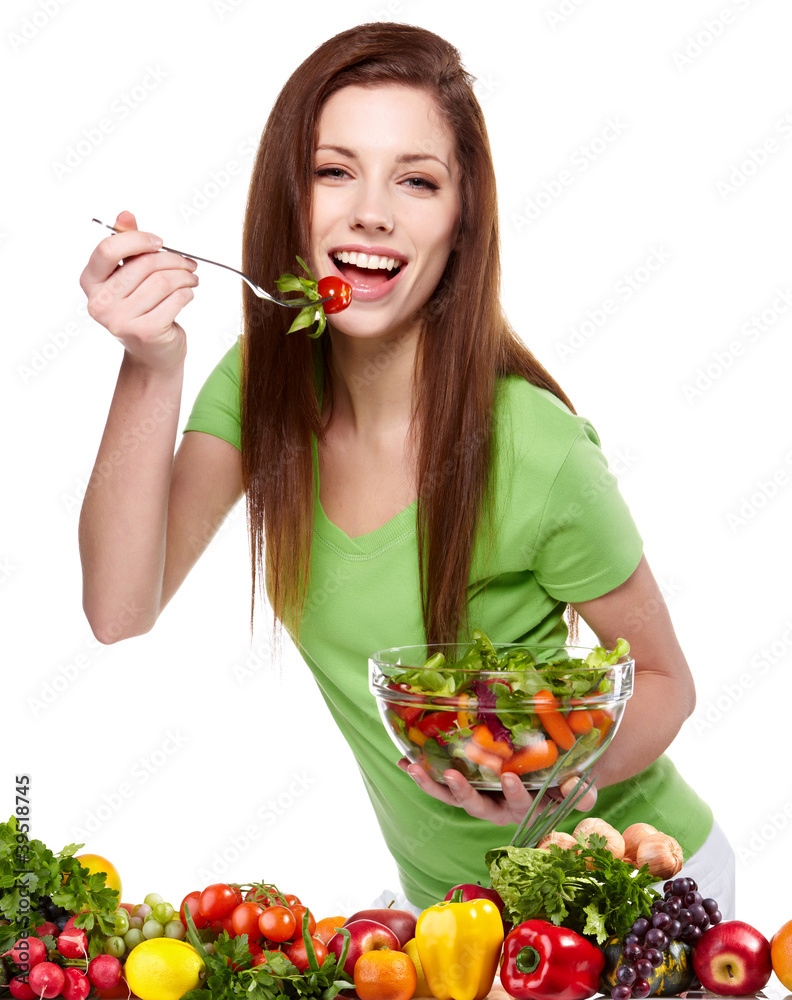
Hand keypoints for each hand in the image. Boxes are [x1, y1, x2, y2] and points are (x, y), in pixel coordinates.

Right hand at [79, 210, 198, 371]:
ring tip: (192, 279)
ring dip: (185, 276)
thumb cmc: (142, 309)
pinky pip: (175, 300)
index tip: (159, 242)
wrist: (152, 354)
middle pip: (144, 265)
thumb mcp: (130, 276)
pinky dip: (187, 293)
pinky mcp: (145, 332)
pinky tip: (188, 294)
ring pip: (163, 281)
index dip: (138, 240)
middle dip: (173, 260)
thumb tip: (125, 214)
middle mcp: (99, 303)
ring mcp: (120, 320)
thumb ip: (127, 245)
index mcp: (90, 282)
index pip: (108, 249)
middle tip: (189, 264)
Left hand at [397, 758, 596, 825]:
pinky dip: (423, 773)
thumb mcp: (576, 785)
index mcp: (525, 807)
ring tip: (415, 768)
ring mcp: (478, 796)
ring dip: (433, 784)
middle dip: (463, 793)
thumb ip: (580, 792)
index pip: (520, 803)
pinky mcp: (464, 783)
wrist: (549, 772)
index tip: (511, 777)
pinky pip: (441, 782)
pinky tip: (406, 760)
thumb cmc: (563, 779)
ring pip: (453, 797)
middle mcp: (497, 807)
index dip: (515, 793)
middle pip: (477, 806)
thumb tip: (578, 790)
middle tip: (452, 776)